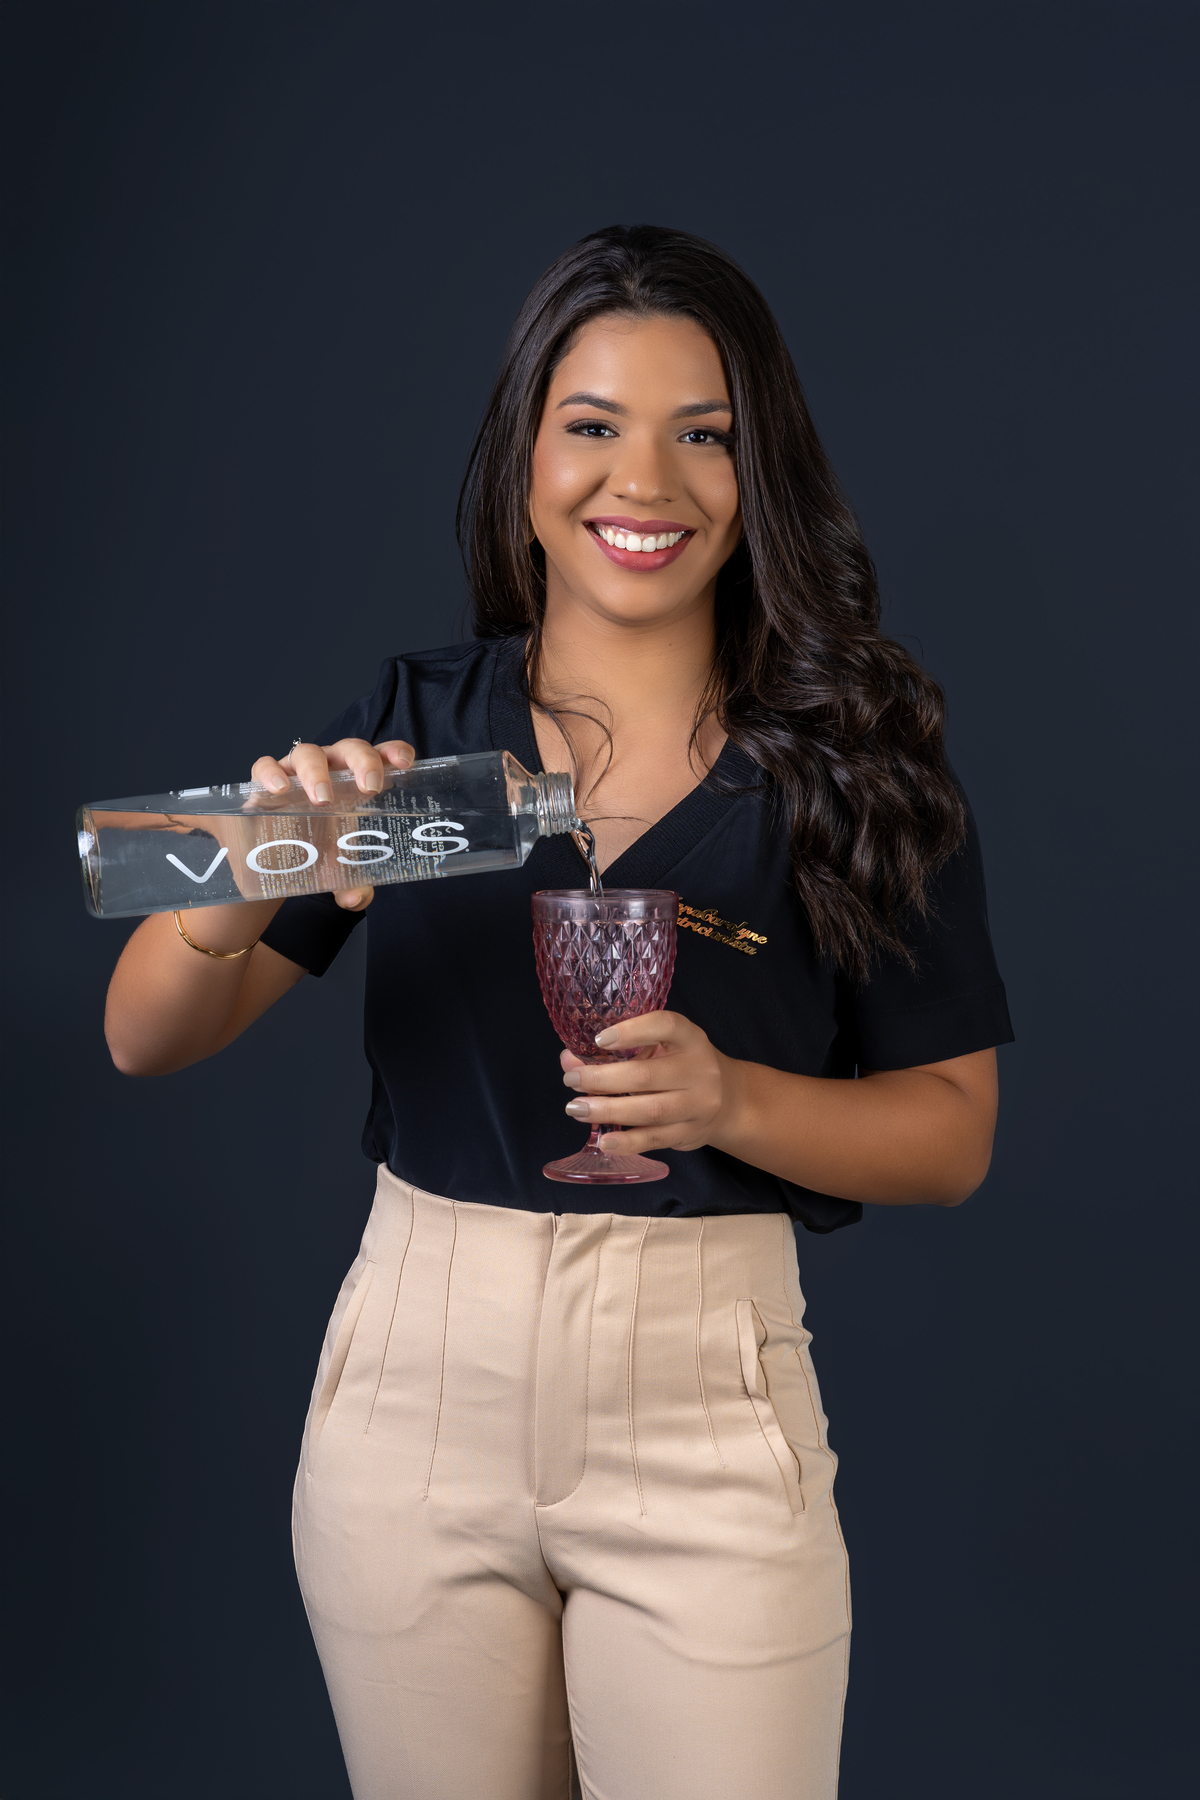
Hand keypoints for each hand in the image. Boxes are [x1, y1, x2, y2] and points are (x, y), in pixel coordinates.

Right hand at [250, 735, 414, 912]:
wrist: (277, 857)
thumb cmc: (321, 849)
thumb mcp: (341, 870)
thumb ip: (355, 885)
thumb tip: (355, 899)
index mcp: (357, 781)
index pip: (381, 755)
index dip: (394, 751)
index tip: (405, 763)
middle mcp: (331, 768)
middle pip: (349, 749)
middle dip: (362, 762)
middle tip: (369, 788)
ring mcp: (297, 771)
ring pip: (307, 753)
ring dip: (317, 772)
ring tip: (322, 799)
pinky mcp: (266, 780)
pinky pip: (265, 765)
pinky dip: (271, 773)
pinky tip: (279, 790)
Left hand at [560, 1011, 738, 1156]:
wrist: (729, 1100)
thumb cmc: (682, 1066)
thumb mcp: (659, 1049)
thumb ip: (616, 1051)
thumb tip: (569, 1060)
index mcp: (690, 1038)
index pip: (665, 1026)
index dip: (631, 1031)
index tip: (598, 1040)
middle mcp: (699, 1069)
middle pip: (647, 1076)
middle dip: (603, 1079)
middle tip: (572, 1080)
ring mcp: (697, 1104)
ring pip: (649, 1110)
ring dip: (608, 1110)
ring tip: (576, 1108)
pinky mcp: (689, 1132)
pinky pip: (654, 1138)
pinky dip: (627, 1142)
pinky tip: (604, 1140)